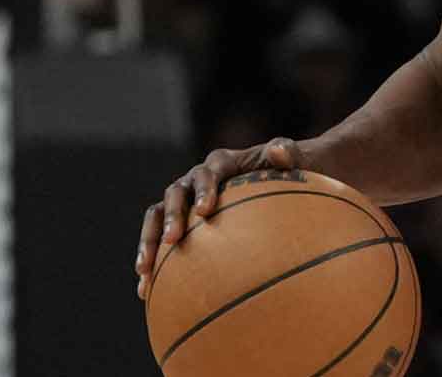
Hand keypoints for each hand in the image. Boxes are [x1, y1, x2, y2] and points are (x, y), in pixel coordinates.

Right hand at [134, 137, 301, 299]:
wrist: (286, 182)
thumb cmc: (292, 170)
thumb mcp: (297, 158)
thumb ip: (289, 152)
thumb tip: (278, 150)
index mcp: (221, 163)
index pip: (207, 173)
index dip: (203, 190)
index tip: (205, 212)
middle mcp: (196, 179)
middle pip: (174, 193)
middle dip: (172, 216)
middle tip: (173, 240)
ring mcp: (185, 200)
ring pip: (157, 216)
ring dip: (149, 240)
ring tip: (144, 270)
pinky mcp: (180, 222)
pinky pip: (159, 241)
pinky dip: (152, 262)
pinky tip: (147, 291)